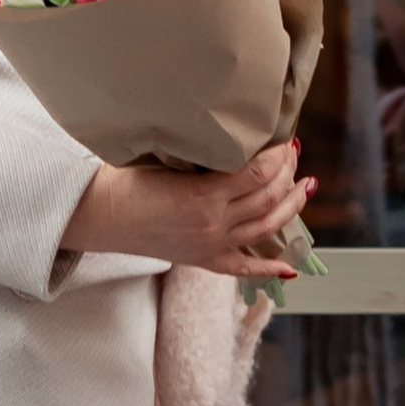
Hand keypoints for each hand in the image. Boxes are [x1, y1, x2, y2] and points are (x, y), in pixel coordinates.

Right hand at [65, 144, 314, 280]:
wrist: (100, 214)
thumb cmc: (125, 179)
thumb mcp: (165, 157)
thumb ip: (202, 153)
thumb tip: (236, 136)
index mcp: (203, 195)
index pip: (257, 172)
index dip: (278, 154)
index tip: (285, 139)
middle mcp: (213, 224)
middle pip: (267, 197)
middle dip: (286, 172)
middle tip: (293, 154)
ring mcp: (211, 244)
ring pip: (266, 227)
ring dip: (291, 206)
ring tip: (304, 186)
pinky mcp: (203, 259)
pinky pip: (244, 268)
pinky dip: (269, 268)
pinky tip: (291, 266)